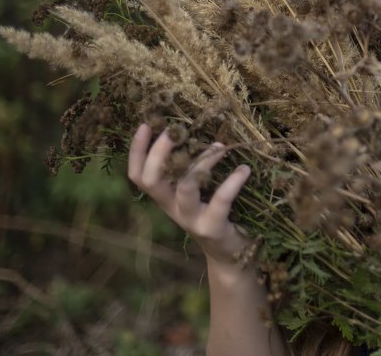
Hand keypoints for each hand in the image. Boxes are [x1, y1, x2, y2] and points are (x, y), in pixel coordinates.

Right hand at [127, 123, 252, 266]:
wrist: (230, 255)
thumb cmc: (214, 213)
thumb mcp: (197, 192)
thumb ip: (190, 169)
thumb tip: (195, 130)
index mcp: (165, 197)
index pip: (138, 175)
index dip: (136, 151)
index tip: (145, 125)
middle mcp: (172, 208)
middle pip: (152, 181)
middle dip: (159, 153)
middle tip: (174, 131)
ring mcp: (191, 219)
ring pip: (185, 187)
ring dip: (202, 162)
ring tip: (220, 146)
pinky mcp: (212, 227)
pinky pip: (220, 201)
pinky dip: (232, 182)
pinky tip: (244, 170)